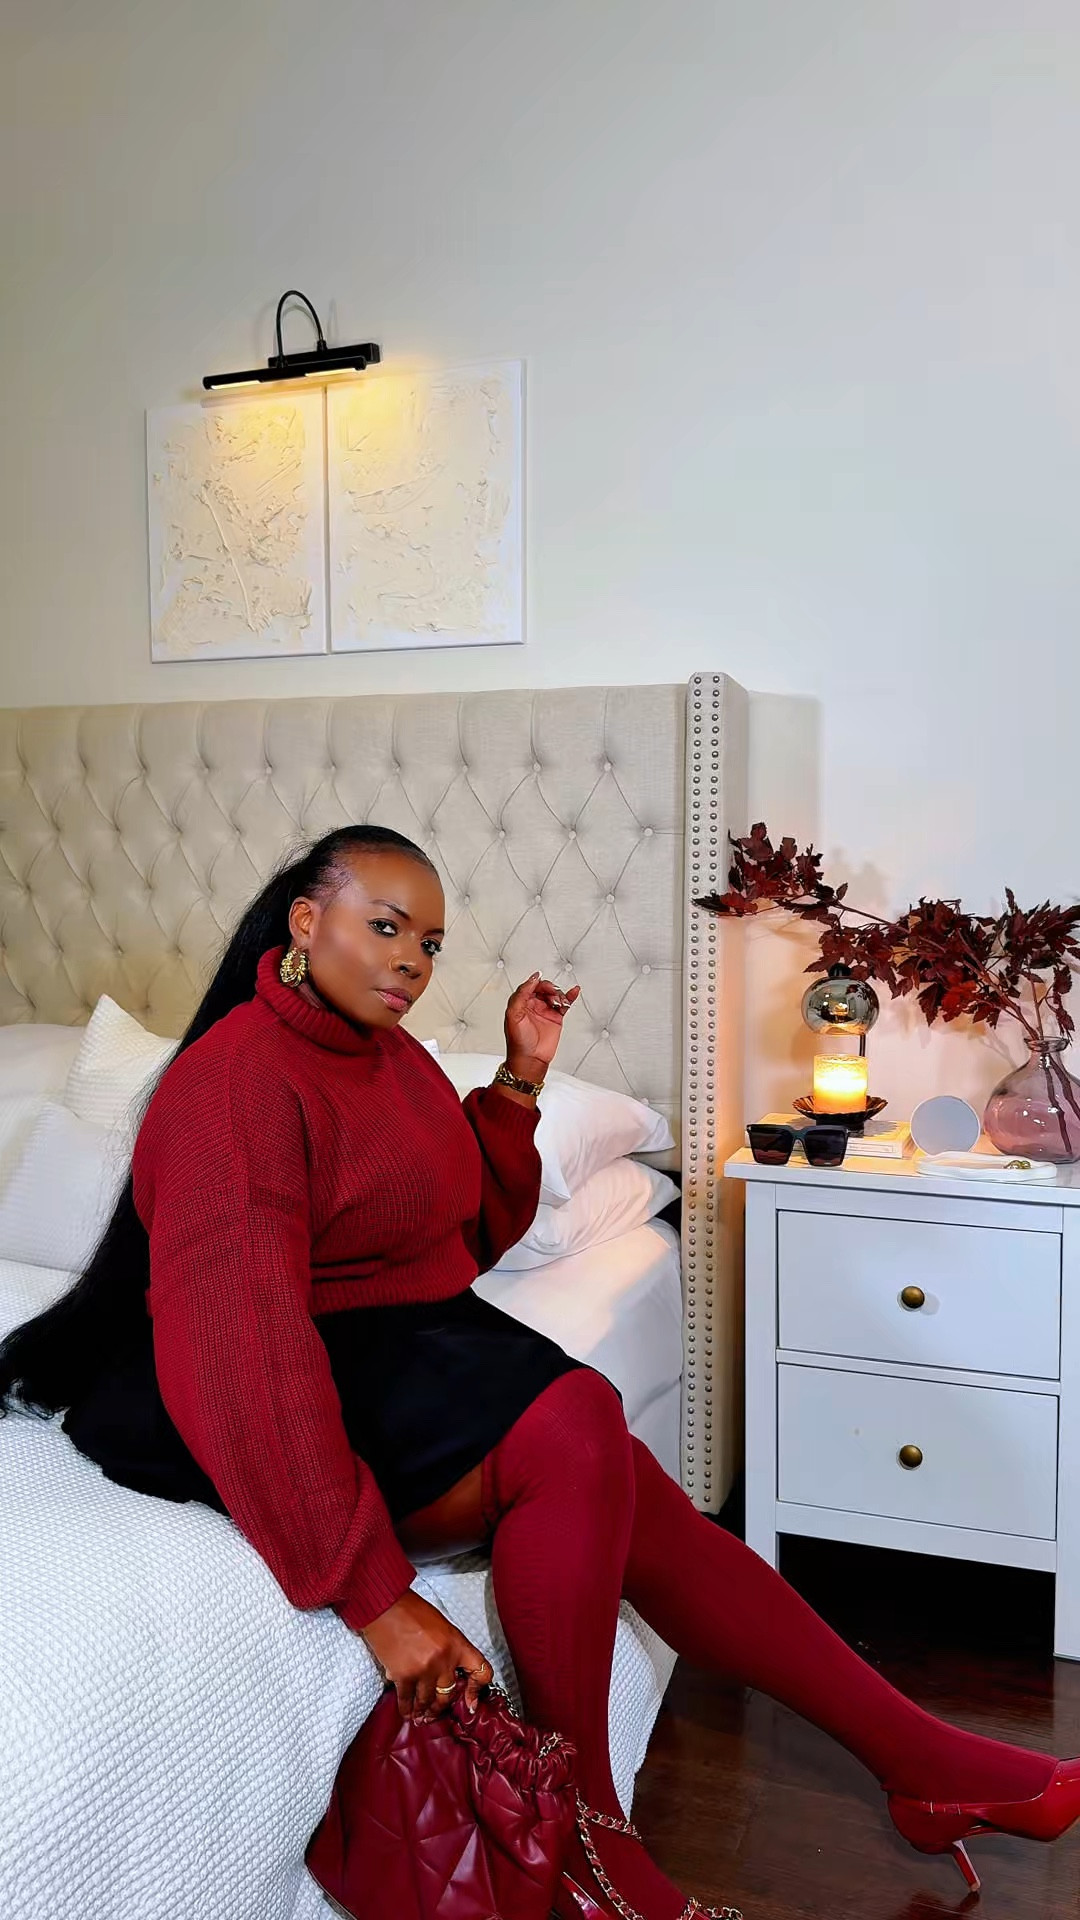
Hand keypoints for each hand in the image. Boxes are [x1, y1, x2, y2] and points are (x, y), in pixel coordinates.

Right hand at [361, 1591, 492, 1720]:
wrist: (385, 1606)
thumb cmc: (411, 1611)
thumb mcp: (441, 1626)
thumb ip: (449, 1649)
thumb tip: (450, 1670)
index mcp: (457, 1643)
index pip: (481, 1671)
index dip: (478, 1689)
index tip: (471, 1700)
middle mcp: (444, 1659)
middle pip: (449, 1694)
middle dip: (441, 1706)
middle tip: (435, 1712)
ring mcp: (424, 1669)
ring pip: (427, 1701)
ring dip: (423, 1710)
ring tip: (419, 1716)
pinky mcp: (404, 1675)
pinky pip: (407, 1700)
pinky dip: (406, 1708)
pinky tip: (407, 1712)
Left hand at [504, 972, 580, 1075]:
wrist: (530, 1059)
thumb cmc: (518, 1042)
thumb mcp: (513, 1015)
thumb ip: (520, 995)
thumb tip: (531, 980)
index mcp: (521, 1003)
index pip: (529, 987)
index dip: (535, 983)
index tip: (540, 981)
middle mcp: (533, 1005)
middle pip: (543, 988)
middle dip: (549, 988)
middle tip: (552, 993)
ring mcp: (545, 1011)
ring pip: (554, 995)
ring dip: (558, 994)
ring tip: (559, 1001)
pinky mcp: (556, 1018)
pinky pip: (564, 1004)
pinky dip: (570, 997)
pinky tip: (574, 991)